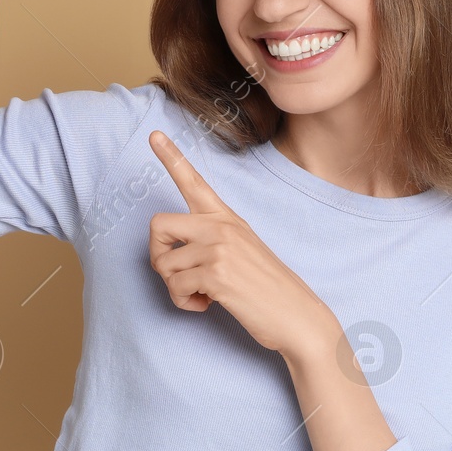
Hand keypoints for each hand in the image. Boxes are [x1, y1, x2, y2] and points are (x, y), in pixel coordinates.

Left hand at [146, 130, 336, 358]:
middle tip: (177, 275)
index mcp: (227, 218)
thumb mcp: (242, 251)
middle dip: (157, 255)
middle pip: (158, 225)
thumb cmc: (267, 289)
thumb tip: (171, 255)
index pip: (194, 181)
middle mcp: (221, 227)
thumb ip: (210, 242)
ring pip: (164, 264)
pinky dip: (184, 303)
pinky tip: (206, 305)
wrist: (297, 316)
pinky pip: (175, 287)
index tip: (153, 134)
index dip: (171, 157)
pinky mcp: (216, 274)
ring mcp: (219, 248)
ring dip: (175, 288)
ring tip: (201, 295)